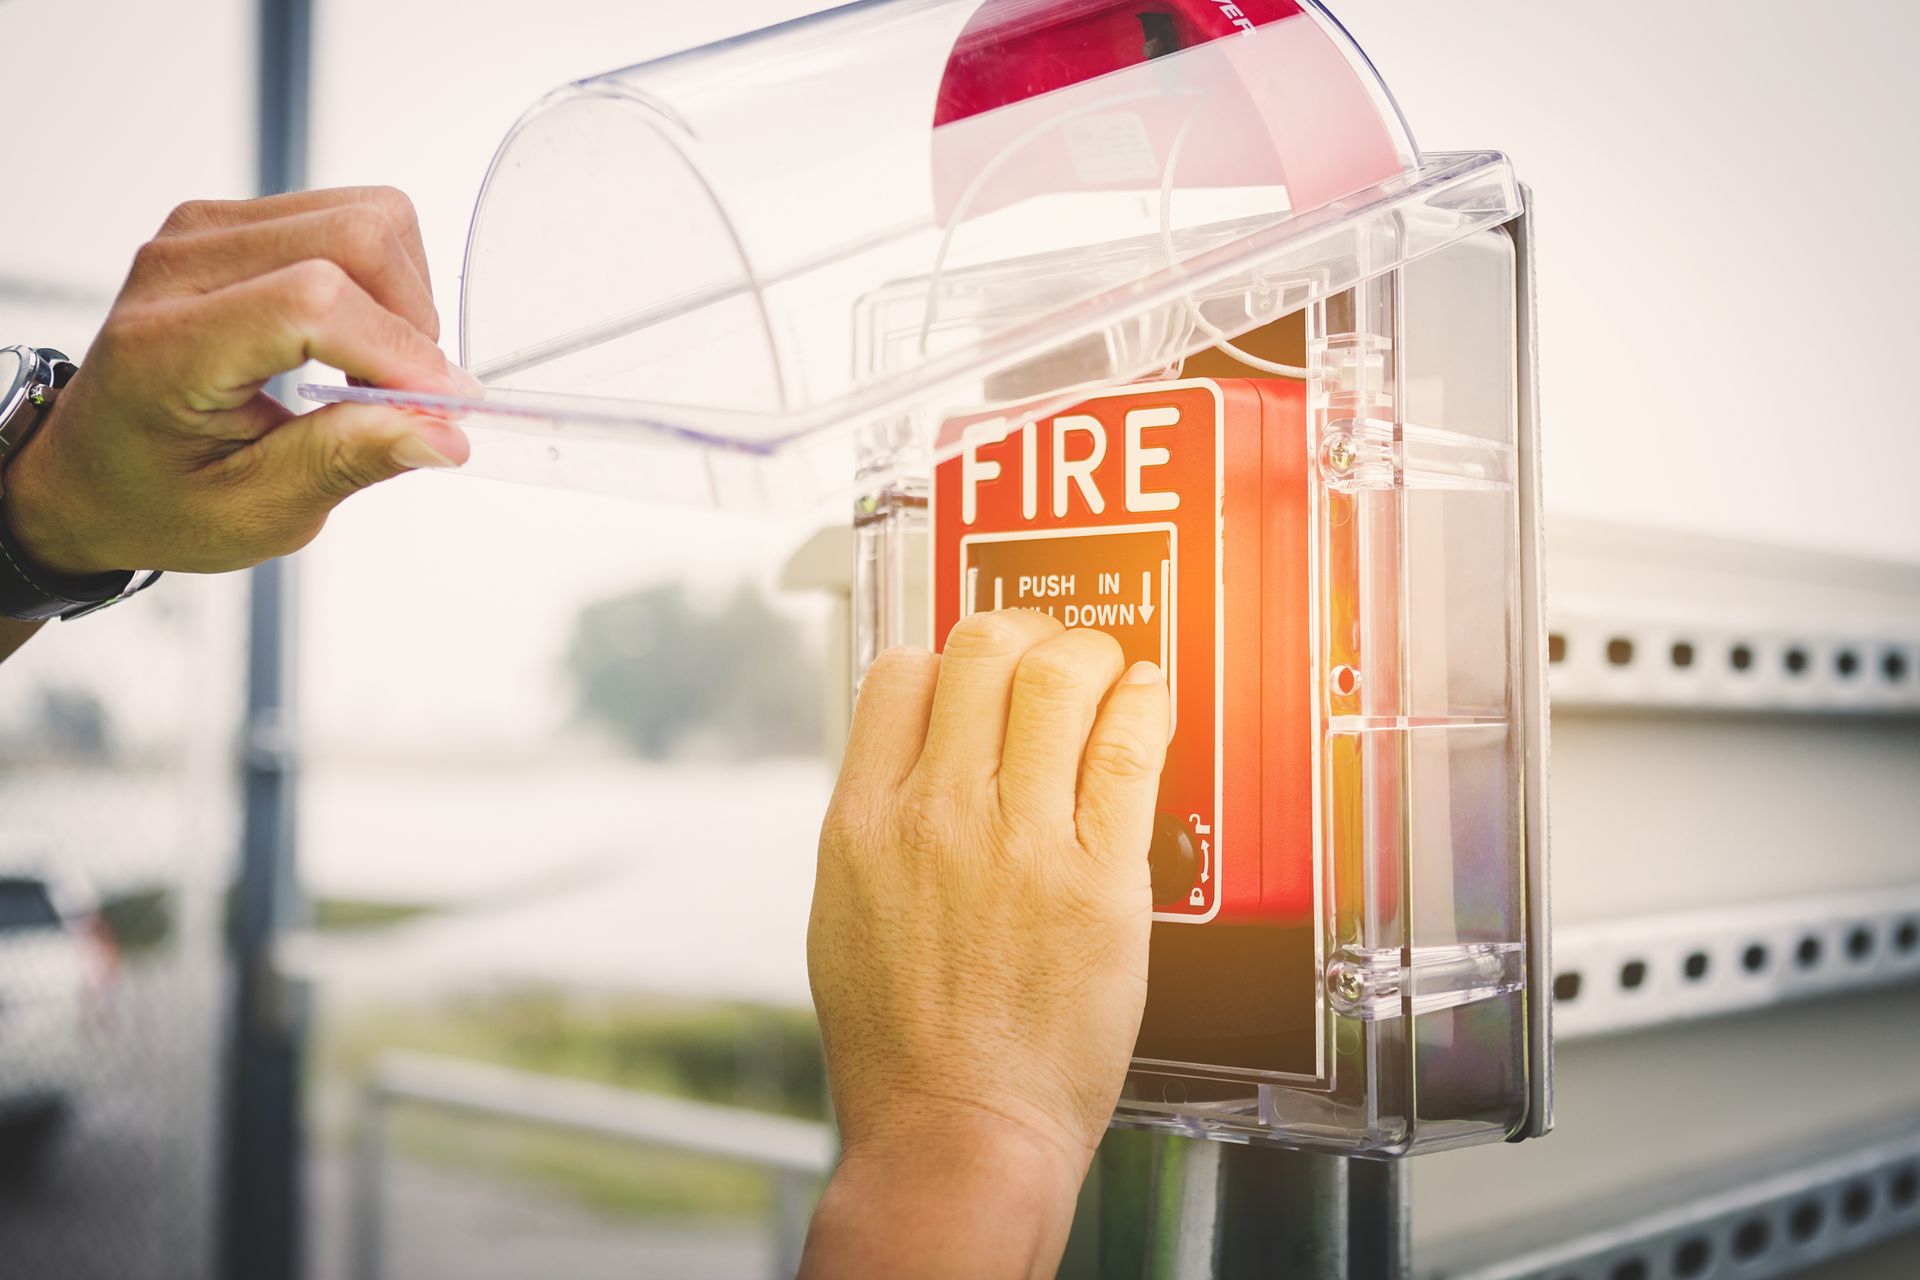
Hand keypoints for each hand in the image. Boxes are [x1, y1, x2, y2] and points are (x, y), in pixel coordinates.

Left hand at [4, 187, 475, 576]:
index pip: (313, 302)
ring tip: (374, 372)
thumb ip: (348, 460)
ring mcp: (207, 231)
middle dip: (413, 323)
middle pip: (354, 237)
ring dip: (402, 300)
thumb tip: (443, 433)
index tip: (441, 411)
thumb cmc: (162, 494)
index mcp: (167, 348)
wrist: (94, 467)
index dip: (399, 353)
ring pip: (368, 218)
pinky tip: (356, 340)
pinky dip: (383, 283)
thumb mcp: (257, 510)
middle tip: (405, 397)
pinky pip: (352, 217)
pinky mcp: (237, 221)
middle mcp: (182, 265)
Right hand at [802, 610, 1169, 1278]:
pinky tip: (1147, 700)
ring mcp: (1019, 839)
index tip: (977, 671)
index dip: (945, 657)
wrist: (960, 1130)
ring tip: (1107, 671)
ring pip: (1059, 674)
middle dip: (1024, 632)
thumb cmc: (902, 1048)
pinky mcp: (1100, 876)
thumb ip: (876, 827)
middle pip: (982, 648)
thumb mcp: (844, 915)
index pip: (901, 672)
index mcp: (862, 821)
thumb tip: (910, 761)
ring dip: (1091, 653)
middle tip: (1051, 653)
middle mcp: (935, 813)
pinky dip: (1145, 701)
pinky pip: (1128, 746)